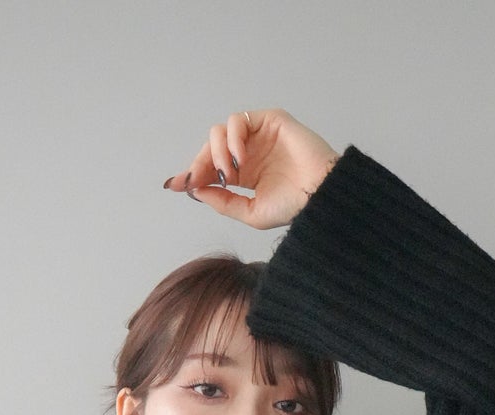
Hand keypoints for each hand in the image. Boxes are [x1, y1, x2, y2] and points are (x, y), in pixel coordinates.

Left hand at [162, 108, 339, 230]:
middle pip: (211, 148)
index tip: (175, 185)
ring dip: (216, 153)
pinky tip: (239, 159)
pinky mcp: (269, 120)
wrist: (320, 194)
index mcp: (245, 174)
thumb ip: (223, 202)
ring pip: (219, 132)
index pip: (210, 168)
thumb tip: (196, 190)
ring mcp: (258, 136)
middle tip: (196, 180)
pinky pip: (238, 121)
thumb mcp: (250, 213)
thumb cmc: (294, 206)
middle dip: (198, 164)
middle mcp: (249, 153)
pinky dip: (232, 139)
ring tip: (228, 174)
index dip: (191, 174)